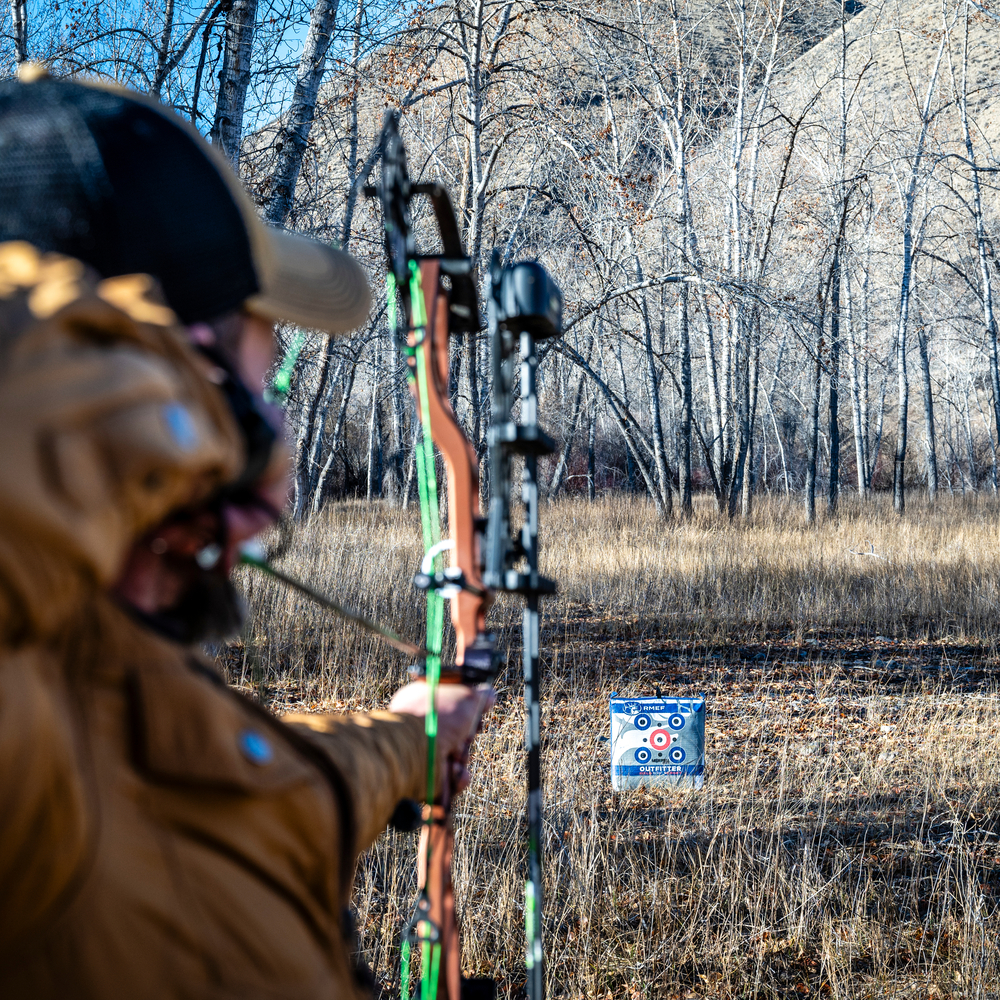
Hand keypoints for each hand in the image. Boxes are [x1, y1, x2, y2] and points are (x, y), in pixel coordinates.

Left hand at [389, 681, 493, 796]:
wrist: (417, 750)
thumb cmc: (438, 716)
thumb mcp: (466, 696)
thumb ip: (481, 695)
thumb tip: (490, 695)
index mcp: (422, 701)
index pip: (450, 706)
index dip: (466, 711)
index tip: (477, 714)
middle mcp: (420, 727)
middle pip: (455, 734)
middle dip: (466, 738)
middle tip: (466, 735)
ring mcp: (422, 752)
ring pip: (456, 758)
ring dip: (462, 758)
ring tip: (455, 756)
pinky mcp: (427, 778)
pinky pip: (452, 780)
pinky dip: (458, 778)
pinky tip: (455, 771)